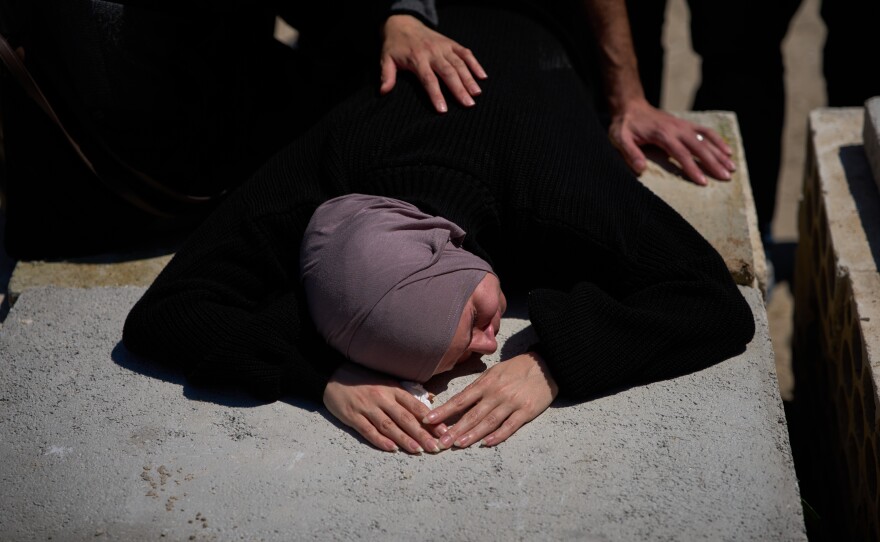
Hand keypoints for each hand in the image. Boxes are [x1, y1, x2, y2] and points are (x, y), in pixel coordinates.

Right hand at [323, 362, 445, 452]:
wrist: (332, 374)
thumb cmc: (363, 379)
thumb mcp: (386, 381)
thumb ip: (404, 394)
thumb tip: (431, 401)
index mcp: (392, 388)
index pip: (415, 406)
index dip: (430, 420)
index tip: (443, 431)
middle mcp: (382, 398)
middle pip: (405, 419)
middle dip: (422, 434)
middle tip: (436, 447)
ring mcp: (367, 407)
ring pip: (389, 426)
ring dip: (404, 440)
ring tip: (418, 450)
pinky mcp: (352, 416)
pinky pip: (368, 430)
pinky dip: (380, 440)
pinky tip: (391, 448)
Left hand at [380, 14, 486, 112]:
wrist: (403, 23)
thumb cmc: (395, 45)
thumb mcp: (386, 59)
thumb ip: (386, 75)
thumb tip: (383, 92)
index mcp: (417, 59)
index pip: (429, 79)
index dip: (436, 94)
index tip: (443, 109)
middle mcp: (433, 53)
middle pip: (448, 72)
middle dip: (459, 89)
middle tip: (468, 104)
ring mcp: (444, 47)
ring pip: (459, 63)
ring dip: (470, 79)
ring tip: (477, 94)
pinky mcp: (451, 43)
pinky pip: (465, 53)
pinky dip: (475, 64)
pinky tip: (483, 76)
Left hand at [422, 352, 558, 448]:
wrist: (547, 365)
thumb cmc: (517, 369)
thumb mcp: (494, 372)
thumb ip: (478, 387)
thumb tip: (458, 401)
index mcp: (486, 383)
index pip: (460, 399)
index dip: (444, 410)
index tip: (428, 420)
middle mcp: (496, 393)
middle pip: (472, 414)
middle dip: (454, 429)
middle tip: (440, 442)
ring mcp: (511, 403)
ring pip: (488, 422)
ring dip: (472, 434)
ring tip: (458, 444)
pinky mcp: (526, 411)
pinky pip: (510, 426)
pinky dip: (498, 435)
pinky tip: (487, 442)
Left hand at [608, 97, 736, 185]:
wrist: (630, 106)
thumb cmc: (624, 126)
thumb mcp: (620, 139)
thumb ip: (630, 153)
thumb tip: (640, 169)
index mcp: (663, 134)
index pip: (681, 153)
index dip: (692, 168)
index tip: (703, 182)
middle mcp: (677, 129)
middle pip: (699, 147)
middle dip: (713, 163)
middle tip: (725, 178)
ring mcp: (683, 125)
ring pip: (706, 139)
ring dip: (720, 153)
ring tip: (731, 167)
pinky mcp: (685, 125)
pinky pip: (706, 132)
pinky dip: (718, 141)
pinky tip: (727, 151)